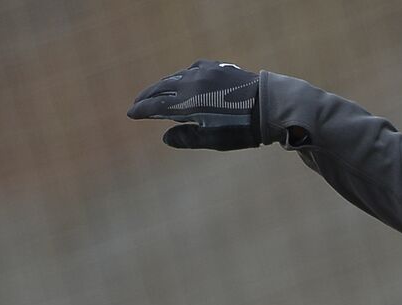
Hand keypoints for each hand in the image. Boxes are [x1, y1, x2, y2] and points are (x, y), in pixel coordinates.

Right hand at [128, 60, 261, 149]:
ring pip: (175, 77)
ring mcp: (203, 72)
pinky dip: (181, 77)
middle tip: (137, 103)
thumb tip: (165, 137)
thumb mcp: (215, 140)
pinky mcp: (216, 67)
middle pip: (161, 88)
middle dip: (147, 96)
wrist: (270, 105)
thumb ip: (188, 138)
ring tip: (156, 93)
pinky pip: (191, 70)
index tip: (131, 114)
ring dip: (163, 86)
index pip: (156, 106)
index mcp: (187, 102)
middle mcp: (191, 83)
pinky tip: (183, 81)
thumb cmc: (243, 128)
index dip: (142, 110)